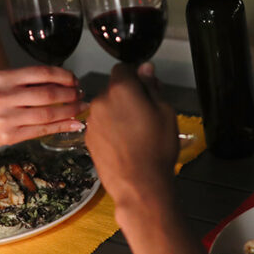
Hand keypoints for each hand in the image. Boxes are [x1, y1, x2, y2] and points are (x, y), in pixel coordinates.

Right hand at [0, 65, 87, 148]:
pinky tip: (75, 123)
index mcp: (2, 78)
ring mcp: (7, 119)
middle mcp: (4, 97)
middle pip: (47, 94)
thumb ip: (25, 80)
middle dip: (70, 94)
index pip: (41, 73)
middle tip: (80, 93)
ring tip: (81, 106)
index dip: (63, 76)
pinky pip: (43, 131)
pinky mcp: (10, 136)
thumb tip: (61, 80)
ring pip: (48, 114)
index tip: (74, 79)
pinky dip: (62, 126)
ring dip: (70, 110)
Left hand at [85, 63, 178, 212]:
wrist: (140, 185)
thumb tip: (146, 69)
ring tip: (136, 133)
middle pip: (114, 88)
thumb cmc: (156, 149)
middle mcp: (101, 101)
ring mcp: (92, 120)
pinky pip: (101, 124)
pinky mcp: (88, 138)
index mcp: (122, 90)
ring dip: (118, 113)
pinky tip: (125, 143)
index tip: (145, 88)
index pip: (123, 68)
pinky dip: (110, 129)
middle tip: (146, 114)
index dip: (136, 76)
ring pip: (106, 107)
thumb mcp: (165, 111)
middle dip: (127, 96)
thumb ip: (151, 86)